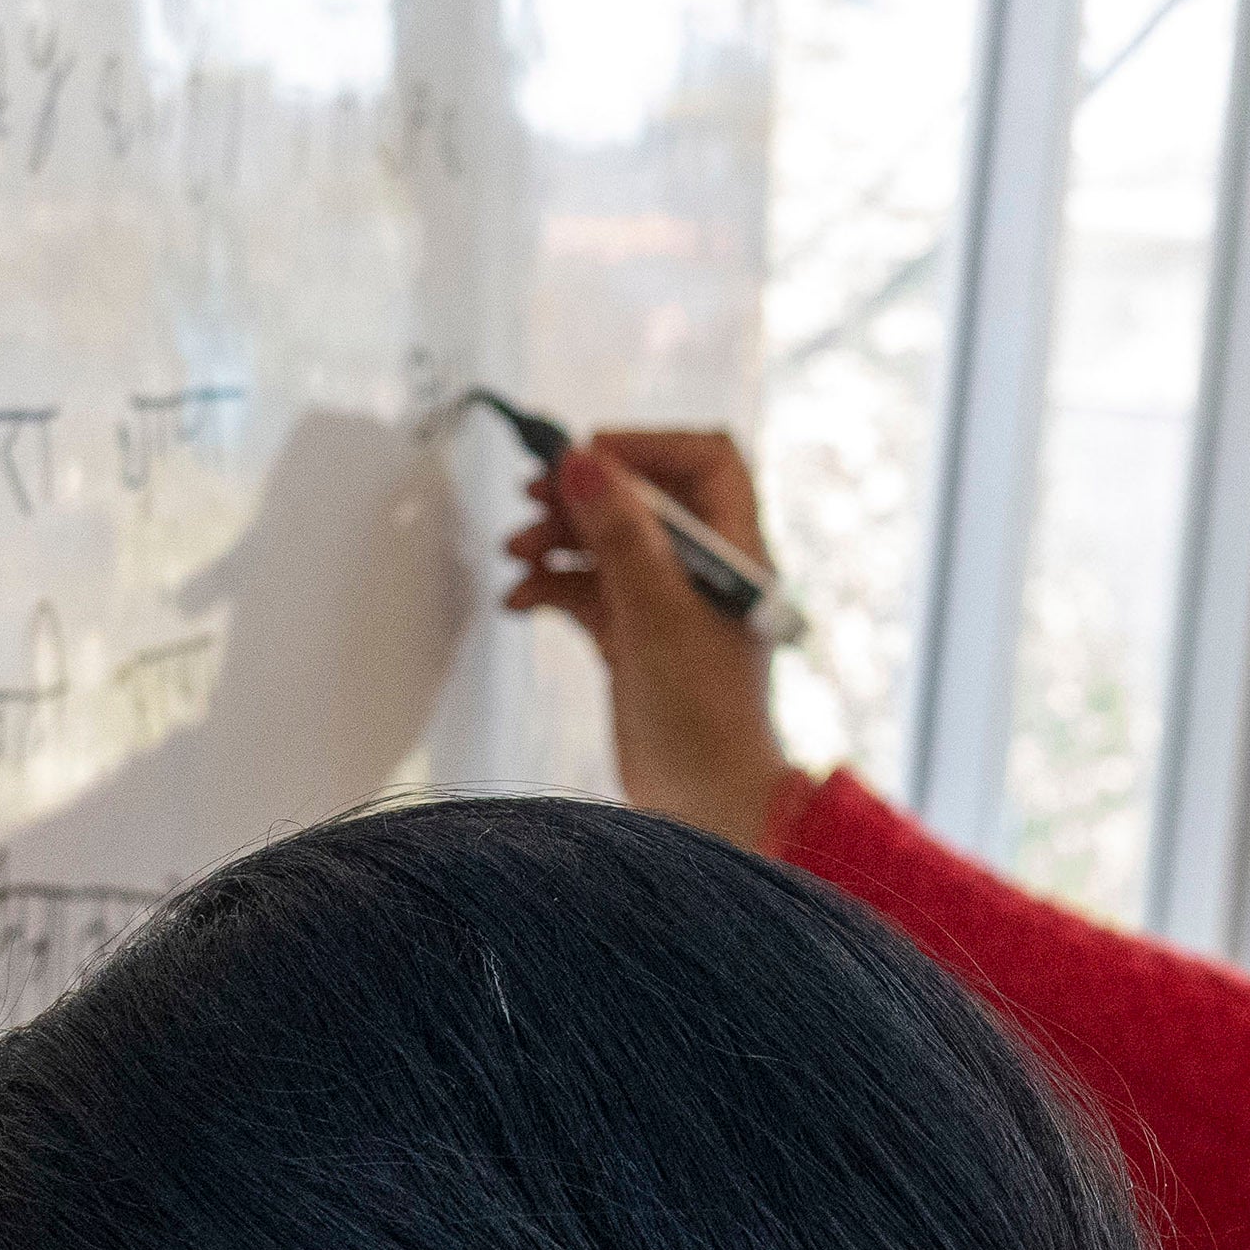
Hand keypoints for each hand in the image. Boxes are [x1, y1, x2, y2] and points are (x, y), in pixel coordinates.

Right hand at [493, 423, 794, 853]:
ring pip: (606, 541)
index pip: (704, 460)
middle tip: (532, 499)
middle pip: (641, 496)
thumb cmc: (704, 715)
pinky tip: (520, 600)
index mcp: (733, 549)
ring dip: (557, 538)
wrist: (704, 804)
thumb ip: (619, 534)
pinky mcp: (634, 636)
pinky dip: (551, 585)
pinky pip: (587, 589)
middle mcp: (703, 567)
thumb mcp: (656, 612)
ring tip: (516, 552)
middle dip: (582, 494)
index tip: (588, 457)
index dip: (647, 446)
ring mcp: (667, 601)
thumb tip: (581, 460)